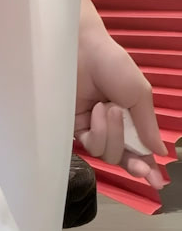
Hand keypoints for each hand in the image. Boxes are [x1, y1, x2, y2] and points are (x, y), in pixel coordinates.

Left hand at [75, 15, 168, 189]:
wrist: (81, 49)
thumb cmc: (112, 64)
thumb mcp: (139, 93)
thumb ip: (148, 124)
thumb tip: (160, 152)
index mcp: (129, 119)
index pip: (139, 150)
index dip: (147, 167)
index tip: (156, 181)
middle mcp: (110, 126)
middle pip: (123, 158)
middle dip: (132, 159)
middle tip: (139, 164)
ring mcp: (90, 127)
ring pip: (107, 153)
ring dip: (113, 134)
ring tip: (110, 108)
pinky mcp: (72, 126)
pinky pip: (89, 145)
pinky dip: (98, 131)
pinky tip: (97, 111)